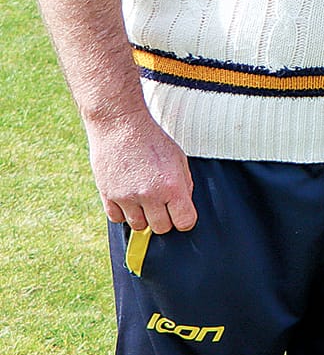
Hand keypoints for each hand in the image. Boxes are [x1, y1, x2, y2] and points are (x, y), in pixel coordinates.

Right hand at [85, 109, 196, 232]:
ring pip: (139, 226)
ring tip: (144, 199)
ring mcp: (127, 197)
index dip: (185, 220)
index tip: (181, 214)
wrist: (121, 126)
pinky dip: (123, 213)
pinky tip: (128, 199)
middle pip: (161, 228)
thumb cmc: (152, 140)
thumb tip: (183, 205)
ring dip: (144, 217)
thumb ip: (184, 184)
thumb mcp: (179, 159)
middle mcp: (150, 195)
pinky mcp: (108, 195)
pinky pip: (117, 219)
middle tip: (163, 205)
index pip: (184, 222)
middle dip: (165, 219)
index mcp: (172, 186)